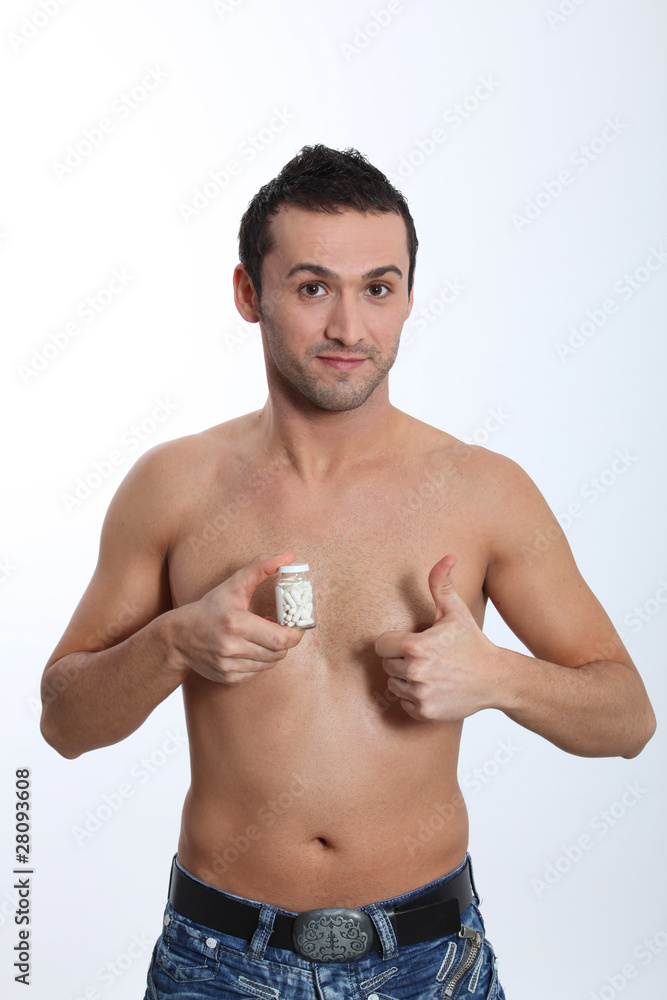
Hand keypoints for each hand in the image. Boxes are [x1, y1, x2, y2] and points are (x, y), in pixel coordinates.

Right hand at [175, 550, 304, 684]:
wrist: (179, 638)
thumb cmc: (210, 609)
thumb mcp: (234, 585)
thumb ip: (261, 567)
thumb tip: (289, 556)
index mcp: (236, 623)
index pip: (280, 638)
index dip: (295, 634)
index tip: (295, 625)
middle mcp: (232, 647)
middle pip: (278, 653)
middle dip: (285, 641)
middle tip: (280, 629)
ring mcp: (229, 665)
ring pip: (269, 664)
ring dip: (272, 651)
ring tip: (262, 637)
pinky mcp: (228, 678)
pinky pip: (257, 672)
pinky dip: (259, 661)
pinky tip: (248, 648)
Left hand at [374, 555, 498, 721]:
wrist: (496, 678)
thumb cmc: (473, 642)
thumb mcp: (456, 611)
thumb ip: (442, 584)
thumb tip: (447, 556)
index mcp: (417, 646)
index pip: (381, 645)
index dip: (394, 641)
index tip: (410, 640)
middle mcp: (415, 672)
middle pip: (387, 664)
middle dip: (401, 658)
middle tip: (425, 655)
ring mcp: (420, 694)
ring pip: (394, 684)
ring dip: (406, 678)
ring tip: (430, 671)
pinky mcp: (424, 711)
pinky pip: (404, 703)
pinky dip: (414, 697)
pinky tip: (434, 686)